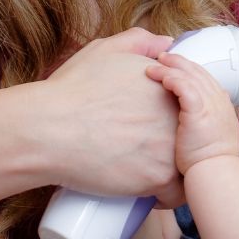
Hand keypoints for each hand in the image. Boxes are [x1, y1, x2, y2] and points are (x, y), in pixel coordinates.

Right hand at [41, 28, 183, 206]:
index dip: (175, 120)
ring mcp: (171, 149)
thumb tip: (167, 44)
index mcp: (169, 89)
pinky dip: (167, 197)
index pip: (188, 109)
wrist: (50, 129)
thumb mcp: (105, 51)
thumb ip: (139, 41)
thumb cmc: (72, 91)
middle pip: (189, 139)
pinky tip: (155, 196)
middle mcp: (177, 117)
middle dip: (174, 146)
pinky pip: (176, 193)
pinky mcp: (159, 178)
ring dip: (174, 173)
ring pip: (185, 168)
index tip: (159, 130)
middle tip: (150, 153)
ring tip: (150, 175)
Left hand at [144, 52, 238, 172]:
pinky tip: (160, 77)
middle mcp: (219, 101)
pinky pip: (185, 87)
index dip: (189, 70)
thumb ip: (203, 124)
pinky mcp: (199, 111)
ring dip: (170, 67)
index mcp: (222, 106)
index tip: (174, 66)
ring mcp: (211, 105)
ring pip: (189, 76)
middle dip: (179, 62)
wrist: (216, 174)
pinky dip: (172, 78)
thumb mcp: (211, 138)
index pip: (205, 79)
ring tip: (153, 65)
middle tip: (161, 57)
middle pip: (198, 72)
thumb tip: (191, 123)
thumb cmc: (209, 163)